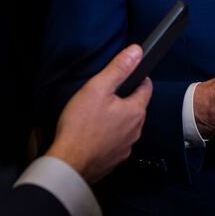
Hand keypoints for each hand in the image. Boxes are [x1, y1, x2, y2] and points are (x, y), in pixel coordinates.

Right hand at [47, 44, 151, 184]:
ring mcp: (126, 147)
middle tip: (108, 94)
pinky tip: (94, 134)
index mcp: (135, 111)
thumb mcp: (98, 88)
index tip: (130, 75)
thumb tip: (136, 52)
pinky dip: (109, 137)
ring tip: (98, 114)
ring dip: (117, 119)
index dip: (139, 79)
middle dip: (125, 99)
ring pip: (126, 126)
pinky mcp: (114, 160)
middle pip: (136, 108)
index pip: (146, 88)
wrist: (68, 163)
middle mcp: (135, 130)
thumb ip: (118, 69)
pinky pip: (116, 143)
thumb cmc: (80, 126)